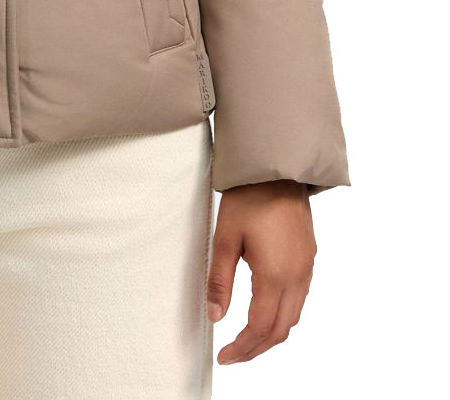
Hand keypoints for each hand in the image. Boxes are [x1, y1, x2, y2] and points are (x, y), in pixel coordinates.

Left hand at [206, 180, 316, 364]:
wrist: (278, 167)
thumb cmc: (248, 198)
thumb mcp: (225, 238)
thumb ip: (220, 281)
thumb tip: (215, 317)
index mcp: (276, 275)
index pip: (260, 327)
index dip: (242, 348)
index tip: (224, 357)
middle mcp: (298, 276)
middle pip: (281, 329)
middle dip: (257, 348)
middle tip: (233, 354)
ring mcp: (307, 267)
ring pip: (294, 316)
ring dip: (271, 333)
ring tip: (246, 339)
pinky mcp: (309, 257)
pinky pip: (300, 298)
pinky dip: (283, 315)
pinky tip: (265, 310)